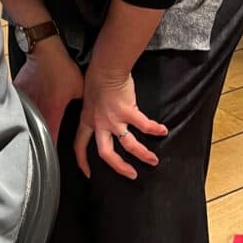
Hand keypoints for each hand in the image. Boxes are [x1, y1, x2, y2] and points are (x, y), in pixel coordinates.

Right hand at [12, 38, 84, 141]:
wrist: (44, 50)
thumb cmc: (62, 68)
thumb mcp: (80, 88)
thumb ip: (83, 103)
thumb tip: (91, 112)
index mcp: (52, 112)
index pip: (51, 138)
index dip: (52, 149)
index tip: (52, 158)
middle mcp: (37, 108)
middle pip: (36, 131)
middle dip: (40, 139)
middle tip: (43, 146)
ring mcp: (26, 100)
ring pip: (27, 119)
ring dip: (31, 125)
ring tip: (32, 131)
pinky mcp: (19, 91)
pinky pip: (20, 106)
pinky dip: (22, 110)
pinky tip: (23, 111)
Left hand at [75, 64, 167, 179]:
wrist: (106, 68)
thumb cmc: (96, 79)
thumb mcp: (88, 99)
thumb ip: (94, 112)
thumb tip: (100, 117)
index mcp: (87, 120)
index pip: (79, 146)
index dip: (82, 162)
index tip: (88, 174)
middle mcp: (99, 124)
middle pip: (105, 153)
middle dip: (119, 167)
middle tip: (131, 175)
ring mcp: (114, 119)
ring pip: (128, 144)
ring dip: (142, 154)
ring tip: (153, 160)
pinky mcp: (128, 111)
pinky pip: (144, 125)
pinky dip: (154, 129)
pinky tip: (163, 131)